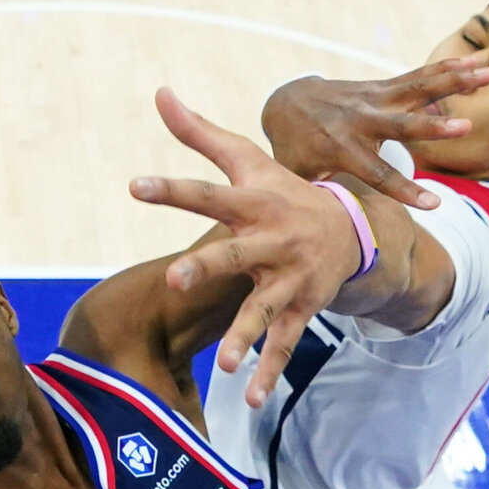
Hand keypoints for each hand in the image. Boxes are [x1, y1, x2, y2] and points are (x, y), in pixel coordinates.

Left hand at [133, 89, 380, 407]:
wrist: (353, 228)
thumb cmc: (284, 190)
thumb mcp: (247, 160)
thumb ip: (199, 132)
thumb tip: (159, 91)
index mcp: (252, 203)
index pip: (206, 192)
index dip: (171, 189)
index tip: (134, 186)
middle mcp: (271, 240)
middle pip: (233, 254)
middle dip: (206, 267)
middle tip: (174, 279)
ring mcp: (288, 278)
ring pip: (262, 309)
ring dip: (243, 336)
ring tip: (224, 360)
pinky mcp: (300, 308)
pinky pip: (283, 343)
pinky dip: (268, 372)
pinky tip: (250, 397)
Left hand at [258, 63, 488, 208]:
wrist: (287, 102)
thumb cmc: (296, 150)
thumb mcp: (300, 177)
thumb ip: (320, 197)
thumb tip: (328, 232)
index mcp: (342, 149)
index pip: (377, 174)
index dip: (404, 190)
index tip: (433, 205)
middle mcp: (361, 121)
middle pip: (402, 125)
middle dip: (433, 127)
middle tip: (466, 127)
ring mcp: (372, 99)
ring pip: (418, 89)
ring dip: (455, 81)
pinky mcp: (382, 87)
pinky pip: (419, 77)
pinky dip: (448, 69)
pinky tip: (477, 63)